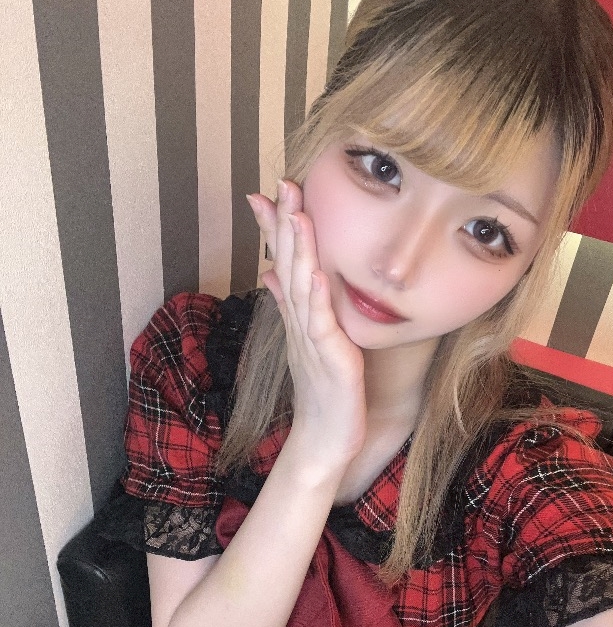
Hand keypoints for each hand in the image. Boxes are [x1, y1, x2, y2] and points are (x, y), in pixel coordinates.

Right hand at [247, 180, 366, 468]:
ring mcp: (313, 340)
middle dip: (285, 224)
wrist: (323, 442)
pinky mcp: (330, 360)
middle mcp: (301, 322)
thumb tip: (272, 273)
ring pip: (301, 287)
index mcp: (298, 316)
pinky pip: (320, 324)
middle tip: (282, 185)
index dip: (276, 228)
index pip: (284, 263)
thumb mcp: (306, 343)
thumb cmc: (321, 394)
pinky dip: (316, 298)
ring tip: (297, 214)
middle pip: (289, 265)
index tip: (269, 191)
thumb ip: (291, 305)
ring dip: (298, 250)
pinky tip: (315, 273)